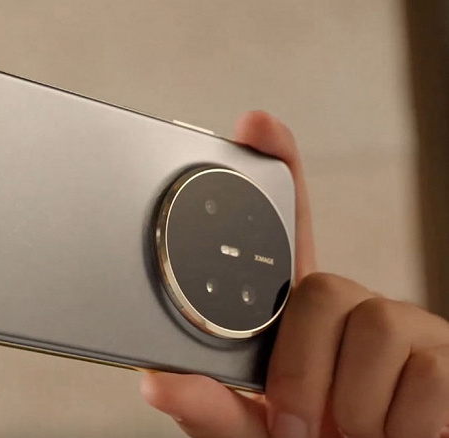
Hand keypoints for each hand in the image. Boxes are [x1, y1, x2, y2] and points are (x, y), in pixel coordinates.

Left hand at [141, 113, 448, 437]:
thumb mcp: (248, 430)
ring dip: (349, 405)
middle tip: (295, 424)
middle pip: (320, 287)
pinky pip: (425, 374)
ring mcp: (405, 328)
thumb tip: (155, 379)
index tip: (255, 125)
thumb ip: (210, 404)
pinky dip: (400, 426)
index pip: (289, 230)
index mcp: (296, 319)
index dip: (280, 169)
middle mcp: (353, 308)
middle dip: (300, 369)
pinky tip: (393, 437)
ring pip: (374, 325)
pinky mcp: (448, 358)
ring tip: (349, 436)